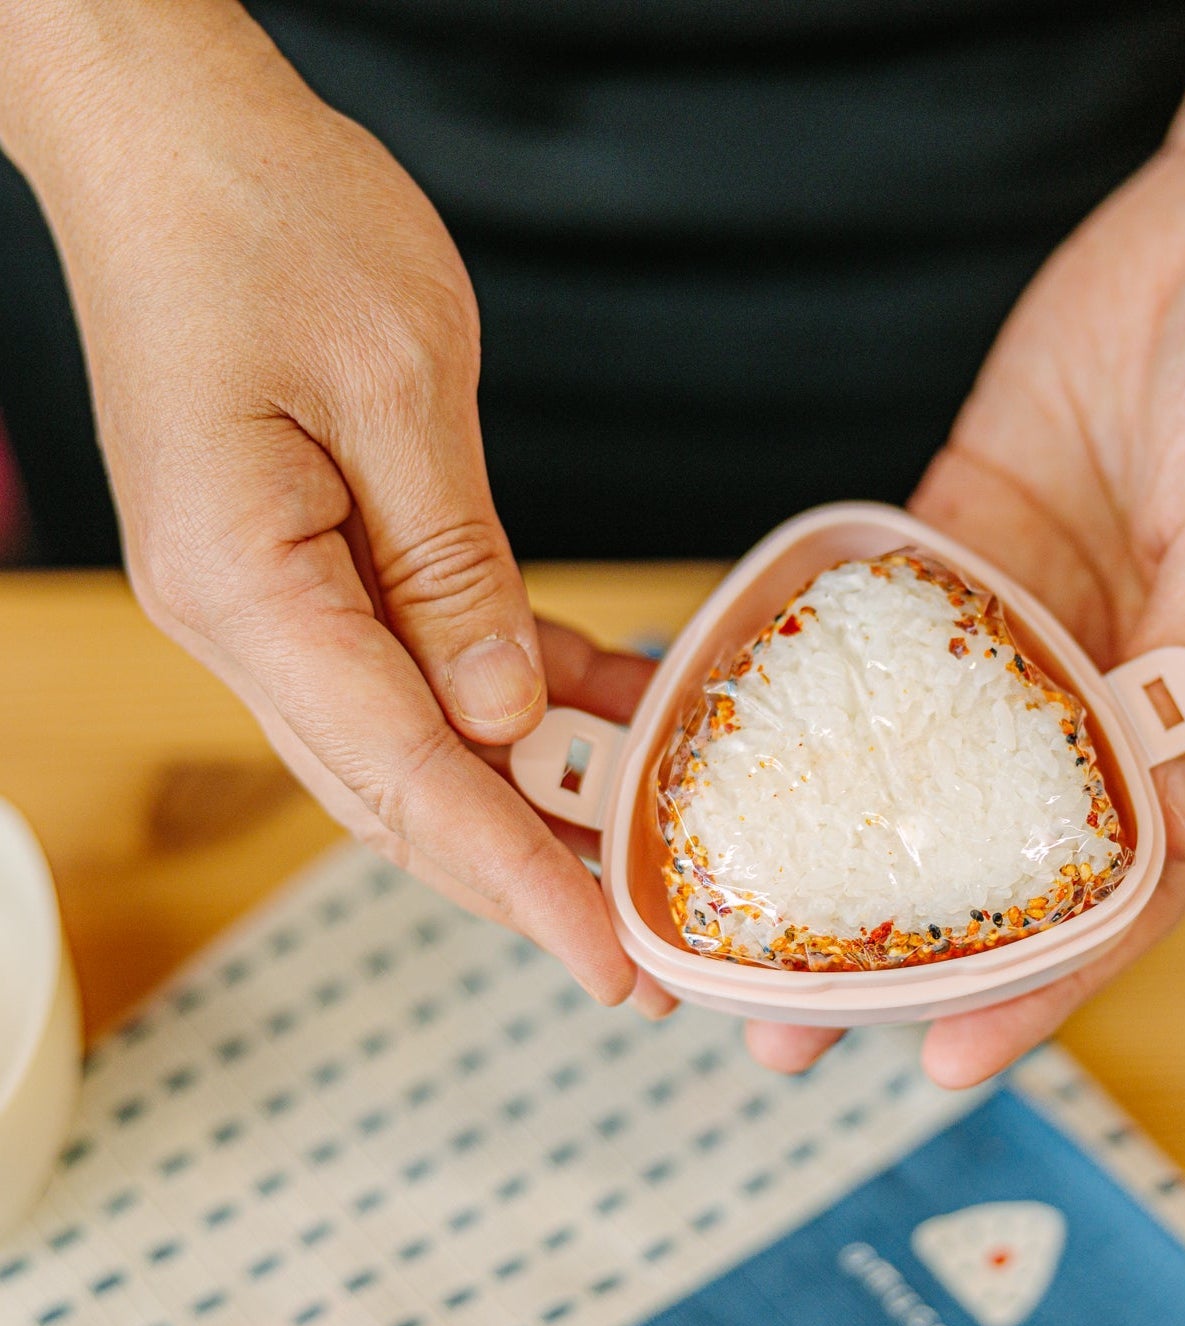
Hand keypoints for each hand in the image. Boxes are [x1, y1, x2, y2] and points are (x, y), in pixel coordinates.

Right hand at [12, 5, 646, 1003]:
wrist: (176, 134)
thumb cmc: (270, 220)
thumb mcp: (397, 388)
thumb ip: (453, 570)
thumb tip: (504, 717)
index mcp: (247, 588)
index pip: (403, 779)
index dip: (516, 884)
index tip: (608, 967)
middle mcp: (247, 618)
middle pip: (401, 792)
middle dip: (526, 876)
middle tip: (643, 950)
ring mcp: (275, 595)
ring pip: (417, 742)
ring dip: (529, 798)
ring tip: (643, 850)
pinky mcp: (314, 558)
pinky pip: (426, 659)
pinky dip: (518, 697)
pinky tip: (607, 712)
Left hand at [746, 146, 1184, 1083]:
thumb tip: (1160, 771)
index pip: (1119, 891)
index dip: (1038, 987)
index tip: (945, 1061)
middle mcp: (1101, 696)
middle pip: (988, 854)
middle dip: (893, 952)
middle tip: (780, 1032)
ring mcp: (1021, 630)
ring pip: (912, 767)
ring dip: (825, 852)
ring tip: (728, 932)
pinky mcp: (957, 554)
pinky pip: (872, 643)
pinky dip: (807, 703)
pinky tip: (733, 760)